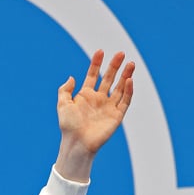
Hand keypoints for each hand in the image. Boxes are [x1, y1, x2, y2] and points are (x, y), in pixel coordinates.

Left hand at [54, 50, 133, 181]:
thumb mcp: (63, 105)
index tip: (100, 51)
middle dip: (115, 66)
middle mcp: (99, 99)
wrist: (77, 143)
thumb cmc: (68, 126)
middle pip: (109, 78)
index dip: (96, 64)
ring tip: (131, 63)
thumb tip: (71, 77)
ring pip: (120, 88)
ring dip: (126, 76)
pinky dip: (128, 91)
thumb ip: (65, 90)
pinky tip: (129, 80)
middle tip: (120, 53)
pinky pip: (125, 101)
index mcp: (85, 95)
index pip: (93, 75)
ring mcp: (108, 106)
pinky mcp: (117, 115)